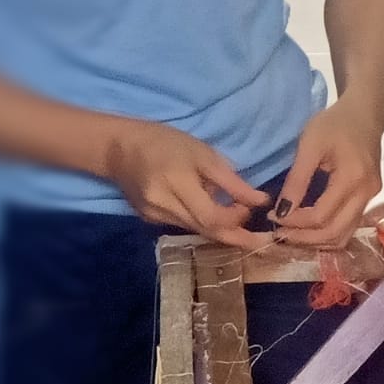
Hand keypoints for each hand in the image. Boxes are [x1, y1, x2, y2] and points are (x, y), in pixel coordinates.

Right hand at [105, 121, 270, 247]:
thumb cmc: (167, 142)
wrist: (120, 149)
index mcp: (176, 183)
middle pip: (205, 230)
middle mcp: (162, 205)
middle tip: (263, 241)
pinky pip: (185, 226)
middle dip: (236, 237)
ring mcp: (154, 216)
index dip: (236, 217)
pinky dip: (203, 224)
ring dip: (222, 230)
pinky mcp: (150, 220)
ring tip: (245, 230)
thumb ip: (231, 181)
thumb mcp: (203, 154)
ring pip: (196, 231)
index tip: (253, 206)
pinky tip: (216, 219)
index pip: (211, 216)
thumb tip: (259, 201)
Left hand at [271, 96, 383, 247]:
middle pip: (335, 232)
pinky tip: (309, 226)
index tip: (273, 216)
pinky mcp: (369, 197)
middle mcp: (367, 193)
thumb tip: (281, 211)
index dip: (294, 222)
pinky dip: (328, 232)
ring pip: (344, 234)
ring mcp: (371, 197)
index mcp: (353, 178)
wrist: (364, 111)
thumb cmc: (334, 122)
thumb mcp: (310, 145)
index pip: (321, 216)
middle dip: (304, 238)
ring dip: (316, 240)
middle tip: (279, 232)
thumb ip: (297, 179)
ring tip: (292, 232)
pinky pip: (348, 225)